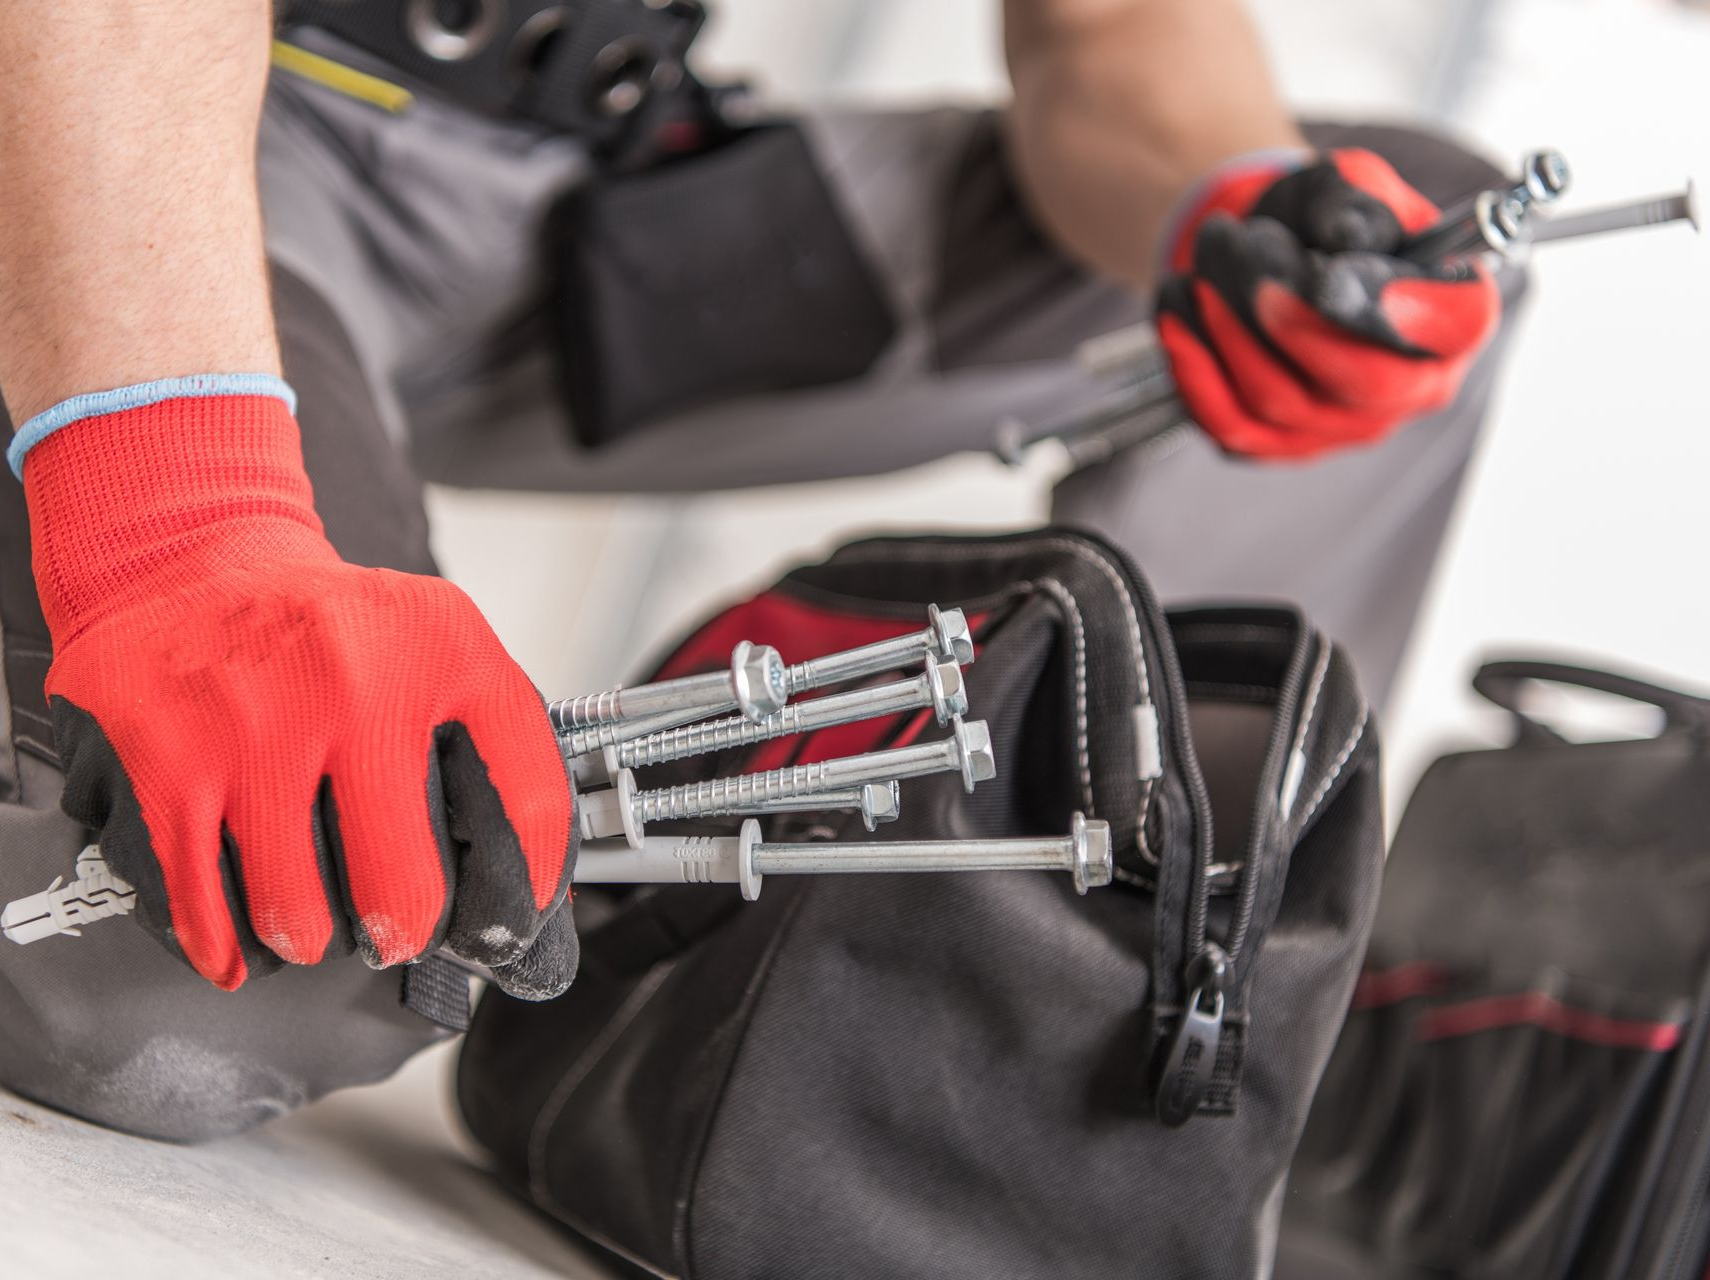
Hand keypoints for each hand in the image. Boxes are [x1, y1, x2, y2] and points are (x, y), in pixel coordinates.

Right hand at [23, 392, 576, 997]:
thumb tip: (535, 883)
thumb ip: (496, 741)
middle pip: (404, 885)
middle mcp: (357, 684)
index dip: (527, 880)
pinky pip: (204, 900)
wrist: (194, 563)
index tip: (514, 913)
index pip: (525, 799)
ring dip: (309, 937)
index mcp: (445, 651)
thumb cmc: (332, 625)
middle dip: (404, 932)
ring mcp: (260, 725)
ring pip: (297, 911)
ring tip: (315, 918)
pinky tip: (241, 942)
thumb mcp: (441, 641)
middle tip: (399, 931)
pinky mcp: (172, 759)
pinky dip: (226, 943)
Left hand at [1157, 149, 1500, 459]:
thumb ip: (1357, 203)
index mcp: (1455, 316)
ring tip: (1211, 247)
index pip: (1450, 325)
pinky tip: (1176, 306)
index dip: (1389, 306)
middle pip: (1363, 382)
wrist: (1265, 247)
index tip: (1327, 272)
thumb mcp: (1348, 184)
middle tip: (1250, 250)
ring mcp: (1346, 427)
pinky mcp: (1281, 445)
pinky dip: (1192, 363)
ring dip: (1228, 320)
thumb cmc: (1322, 216)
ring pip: (1280, 399)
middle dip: (1293, 319)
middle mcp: (1414, 388)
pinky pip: (1230, 423)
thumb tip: (1347, 238)